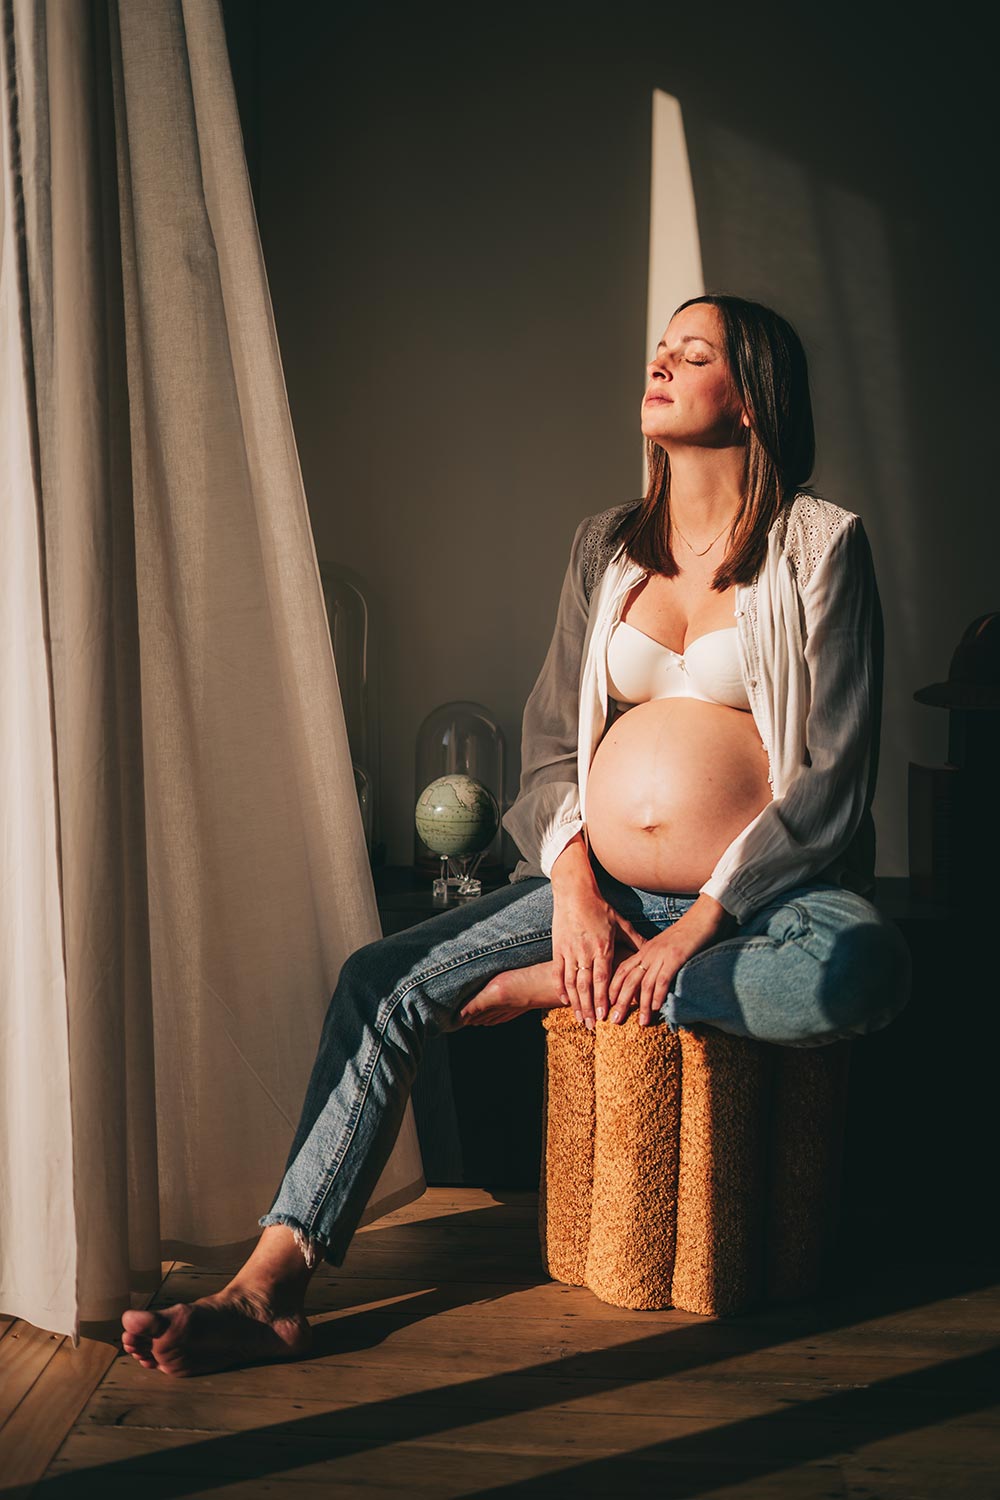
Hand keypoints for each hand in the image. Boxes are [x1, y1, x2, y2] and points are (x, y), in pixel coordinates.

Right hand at [551, 884, 646, 1029]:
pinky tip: (563, 1001)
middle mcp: (584, 951)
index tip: (604, 1015)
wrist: (573, 892)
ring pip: (571, 982)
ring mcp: (569, 951)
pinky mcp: (558, 948)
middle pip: (586, 985)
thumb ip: (636, 940)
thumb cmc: (600, 907)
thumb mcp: (621, 922)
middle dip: (588, 1007)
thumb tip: (652, 950)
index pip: (602, 978)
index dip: (602, 998)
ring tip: (580, 1019)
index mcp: (602, 946)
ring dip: (575, 1003)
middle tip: (591, 1026)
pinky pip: (557, 972)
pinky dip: (560, 988)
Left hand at [607, 895, 735, 1027]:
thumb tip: (652, 983)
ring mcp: (661, 955)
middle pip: (628, 980)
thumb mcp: (665, 947)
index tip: (608, 1006)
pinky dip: (658, 995)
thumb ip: (656, 961)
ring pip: (645, 983)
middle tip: (615, 1021)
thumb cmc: (686, 933)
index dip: (613, 989)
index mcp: (644, 950)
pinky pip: (663, 979)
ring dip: (642, 1005)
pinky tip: (657, 1007)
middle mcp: (649, 953)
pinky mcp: (675, 957)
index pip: (621, 971)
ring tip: (641, 1022)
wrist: (703, 916)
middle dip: (620, 1002)